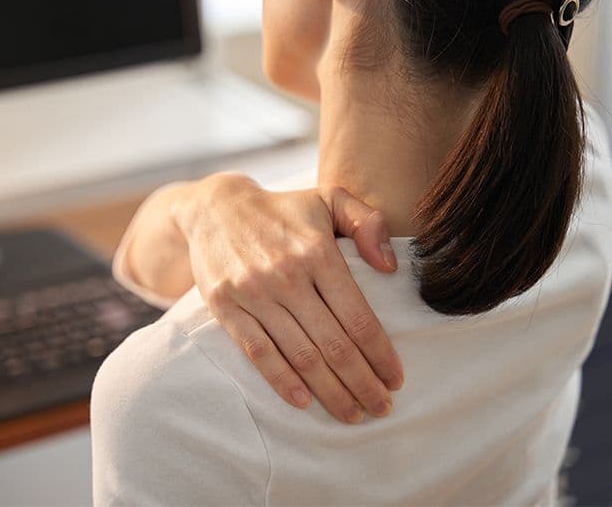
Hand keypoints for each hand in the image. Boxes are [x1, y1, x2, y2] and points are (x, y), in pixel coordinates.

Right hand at [172, 172, 402, 422]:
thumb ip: (367, 223)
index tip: (396, 378)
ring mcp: (254, 293)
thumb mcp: (329, 198)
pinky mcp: (227, 308)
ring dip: (329, 391)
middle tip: (382, 407)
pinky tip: (303, 401)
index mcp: (317, 252)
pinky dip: (281, 380)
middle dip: (362, 382)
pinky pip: (258, 351)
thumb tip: (389, 267)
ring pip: (300, 354)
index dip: (380, 353)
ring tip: (352, 413)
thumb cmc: (283, 209)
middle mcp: (287, 276)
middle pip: (333, 343)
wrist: (215, 207)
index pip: (357, 315)